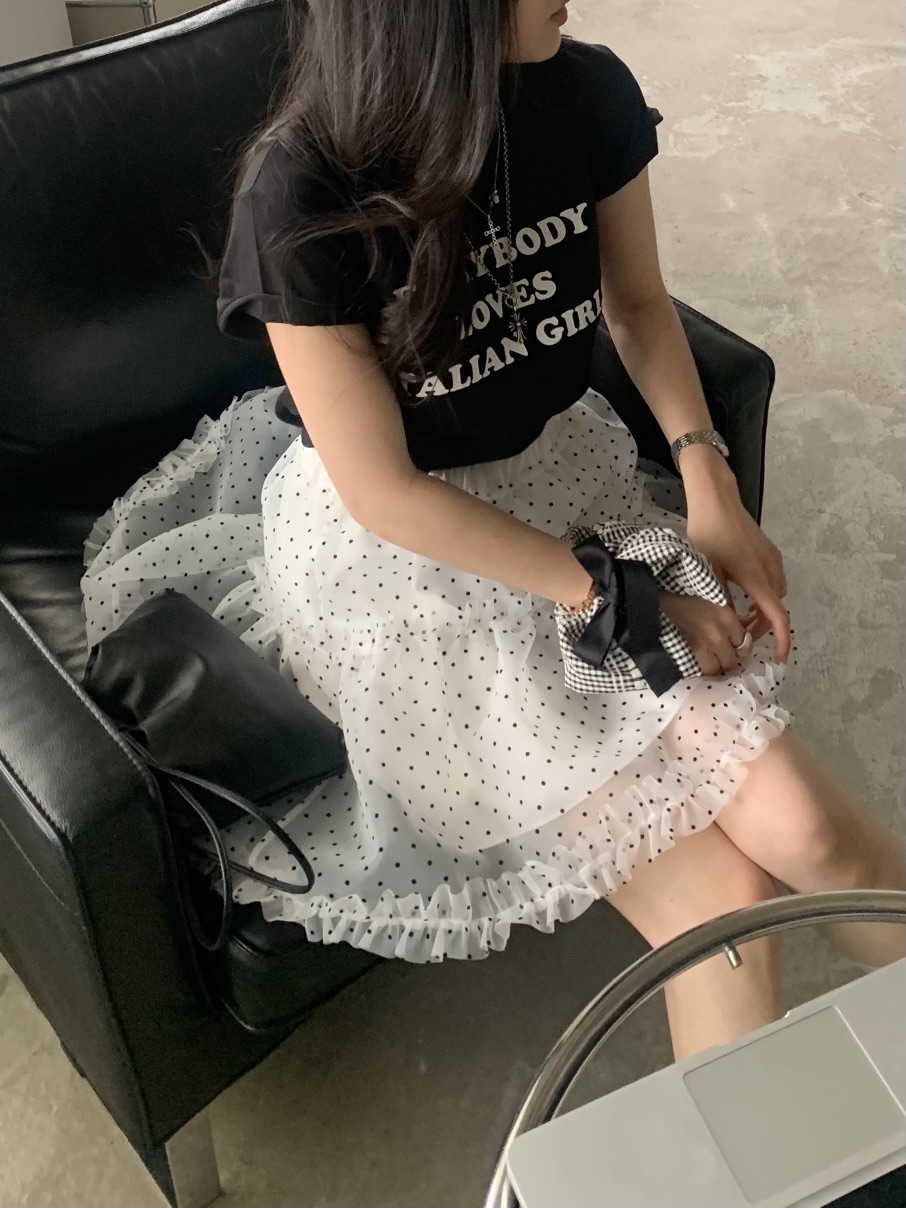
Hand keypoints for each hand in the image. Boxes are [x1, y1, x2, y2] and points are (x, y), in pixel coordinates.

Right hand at [660, 591, 750, 675]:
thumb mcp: (713, 593)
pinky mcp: (681, 651)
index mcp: (726, 617)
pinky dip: (697, 666)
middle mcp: (715, 635)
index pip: (743, 644)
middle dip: (728, 659)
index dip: (740, 646)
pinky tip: (694, 659)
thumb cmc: (685, 587)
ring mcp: (698, 646)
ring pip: (713, 670)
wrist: (655, 592)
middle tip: (722, 654)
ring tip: (707, 660)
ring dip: (712, 666)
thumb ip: (727, 611)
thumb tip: (737, 630)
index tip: (735, 644)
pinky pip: (695, 668)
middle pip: (730, 662)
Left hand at [682, 455, 790, 663]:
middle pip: (776, 608)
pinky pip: (771, 582)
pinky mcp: (768, 552)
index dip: (782, 640)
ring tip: (738, 619)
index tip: (779, 659)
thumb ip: (718, 599)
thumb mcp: (706, 571)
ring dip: (761, 611)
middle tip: (739, 637)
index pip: (777, 615)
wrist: (716, 499)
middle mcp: (770, 569)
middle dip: (762, 627)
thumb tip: (726, 627)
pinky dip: (761, 596)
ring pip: (774, 595)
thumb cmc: (707, 532)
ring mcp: (772, 559)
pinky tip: (742, 597)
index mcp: (755, 576)